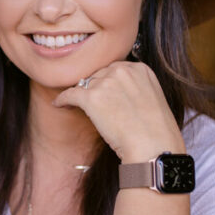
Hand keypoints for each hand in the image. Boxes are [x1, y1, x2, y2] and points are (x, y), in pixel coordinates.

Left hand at [52, 61, 184, 162]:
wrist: (153, 146)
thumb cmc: (156, 131)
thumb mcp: (152, 98)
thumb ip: (135, 88)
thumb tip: (114, 93)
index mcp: (140, 68)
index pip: (115, 69)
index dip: (107, 82)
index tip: (103, 92)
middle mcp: (122, 70)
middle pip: (99, 75)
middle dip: (96, 89)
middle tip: (94, 105)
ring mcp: (106, 82)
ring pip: (85, 85)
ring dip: (82, 96)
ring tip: (76, 105)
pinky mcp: (91, 97)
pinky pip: (70, 94)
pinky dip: (63, 99)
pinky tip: (58, 104)